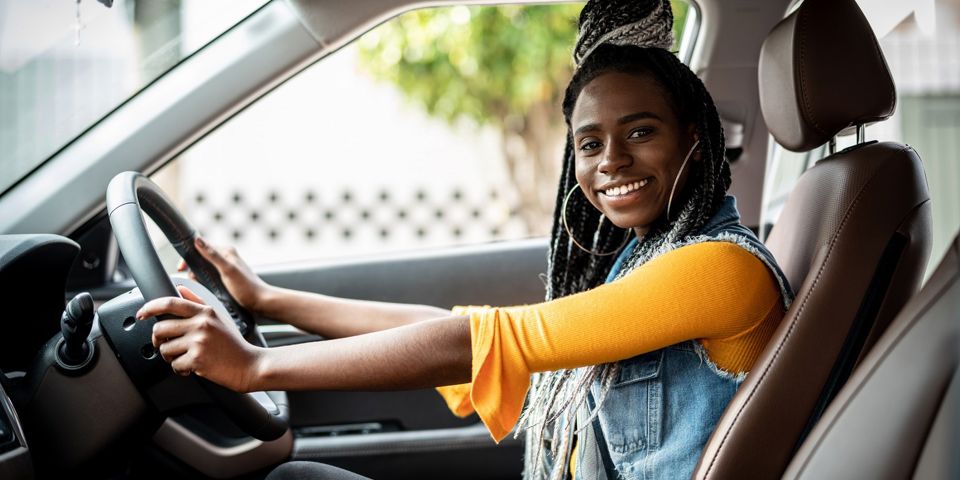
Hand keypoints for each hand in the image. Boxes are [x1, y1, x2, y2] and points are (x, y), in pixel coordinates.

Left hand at [137, 285, 265, 392]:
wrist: (249, 365)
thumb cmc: (233, 344)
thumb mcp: (219, 317)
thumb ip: (198, 302)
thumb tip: (180, 288)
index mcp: (205, 312)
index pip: (170, 303)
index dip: (150, 307)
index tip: (141, 313)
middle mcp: (201, 324)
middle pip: (160, 328)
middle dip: (158, 340)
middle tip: (165, 345)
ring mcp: (199, 341)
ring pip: (165, 349)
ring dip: (170, 357)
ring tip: (183, 357)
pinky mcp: (197, 359)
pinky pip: (174, 365)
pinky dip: (180, 369)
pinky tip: (191, 368)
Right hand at [178, 237, 271, 313]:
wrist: (261, 303)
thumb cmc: (247, 288)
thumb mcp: (227, 271)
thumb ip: (212, 256)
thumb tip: (197, 240)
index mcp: (226, 251)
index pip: (201, 246)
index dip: (189, 256)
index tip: (180, 268)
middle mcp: (226, 257)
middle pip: (201, 257)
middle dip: (192, 267)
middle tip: (190, 279)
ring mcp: (225, 268)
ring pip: (204, 268)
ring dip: (197, 275)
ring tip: (198, 285)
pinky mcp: (225, 278)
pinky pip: (209, 276)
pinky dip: (203, 281)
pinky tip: (204, 288)